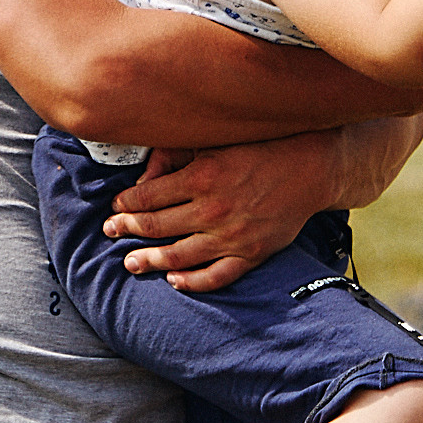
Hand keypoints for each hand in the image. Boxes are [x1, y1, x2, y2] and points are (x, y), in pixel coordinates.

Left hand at [102, 132, 337, 291]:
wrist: (311, 168)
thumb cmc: (263, 149)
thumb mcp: (216, 141)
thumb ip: (176, 155)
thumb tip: (144, 178)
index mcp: (202, 177)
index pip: (148, 198)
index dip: (125, 204)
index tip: (116, 206)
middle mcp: (213, 210)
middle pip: (155, 227)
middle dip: (127, 229)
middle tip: (111, 231)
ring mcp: (232, 236)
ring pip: (178, 256)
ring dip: (149, 260)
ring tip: (131, 262)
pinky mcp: (251, 253)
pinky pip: (215, 276)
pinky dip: (192, 282)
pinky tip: (175, 280)